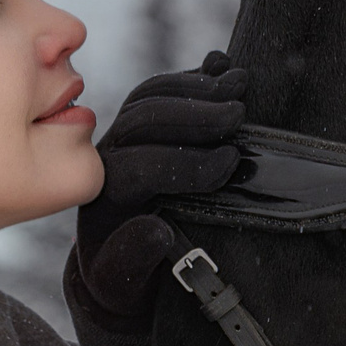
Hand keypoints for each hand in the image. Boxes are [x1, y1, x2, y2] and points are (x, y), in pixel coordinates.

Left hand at [73, 53, 246, 323]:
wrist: (115, 265)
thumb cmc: (123, 279)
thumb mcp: (121, 283)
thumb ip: (135, 259)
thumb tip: (158, 231)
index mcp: (105, 195)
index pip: (142, 167)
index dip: (186, 163)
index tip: (230, 163)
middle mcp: (109, 157)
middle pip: (144, 119)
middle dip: (194, 113)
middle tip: (238, 114)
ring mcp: (125, 135)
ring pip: (151, 96)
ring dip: (197, 85)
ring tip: (240, 82)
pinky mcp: (144, 123)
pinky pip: (161, 88)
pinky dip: (192, 73)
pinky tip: (222, 61)